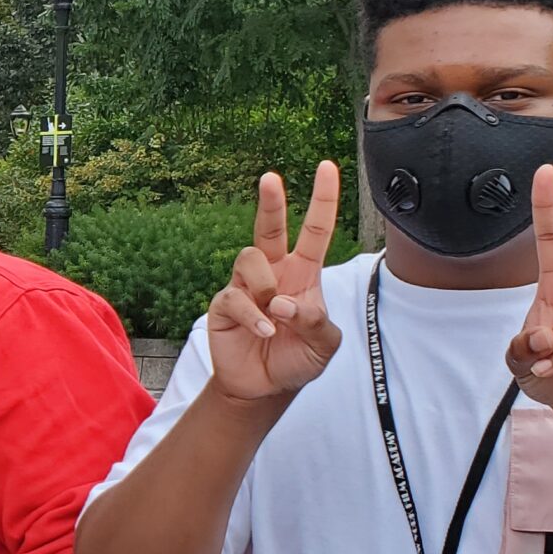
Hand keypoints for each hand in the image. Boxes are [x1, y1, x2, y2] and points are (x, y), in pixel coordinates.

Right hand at [206, 163, 344, 402]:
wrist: (264, 388)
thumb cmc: (297, 359)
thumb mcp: (325, 344)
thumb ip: (315, 321)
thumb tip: (285, 302)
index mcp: (303, 274)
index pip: (315, 230)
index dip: (322, 199)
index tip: (328, 166)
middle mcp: (273, 273)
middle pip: (269, 228)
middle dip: (271, 202)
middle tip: (270, 177)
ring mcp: (246, 287)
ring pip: (250, 258)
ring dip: (267, 287)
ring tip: (275, 316)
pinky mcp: (224, 305)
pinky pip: (235, 297)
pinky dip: (255, 317)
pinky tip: (266, 332)